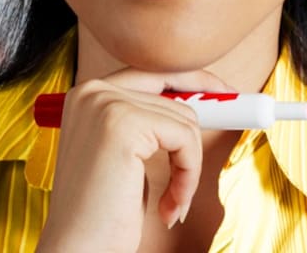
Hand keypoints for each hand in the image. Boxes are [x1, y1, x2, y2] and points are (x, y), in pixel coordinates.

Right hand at [37, 69, 233, 251]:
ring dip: (189, 168)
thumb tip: (207, 100)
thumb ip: (152, 123)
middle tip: (214, 150)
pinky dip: (188, 175)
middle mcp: (92, 91)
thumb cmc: (105, 212)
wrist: (79, 248)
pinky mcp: (122, 123)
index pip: (155, 72)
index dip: (196, 82)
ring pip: (186, 120)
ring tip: (171, 202)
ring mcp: (105, 103)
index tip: (227, 96)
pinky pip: (186, 138)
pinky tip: (169, 205)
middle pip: (176, 95)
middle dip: (198, 134)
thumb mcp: (128, 156)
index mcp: (88, 94)